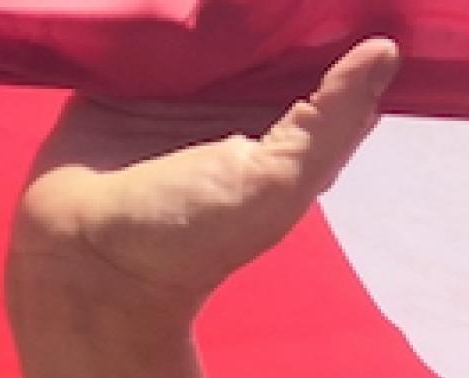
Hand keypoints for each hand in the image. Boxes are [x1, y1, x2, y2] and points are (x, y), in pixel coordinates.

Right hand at [8, 39, 399, 322]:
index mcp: (290, 126)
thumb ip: (332, 119)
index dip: (341, 19)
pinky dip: (153, 2)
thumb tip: (385, 51)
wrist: (83, 260)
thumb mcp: (279, 180)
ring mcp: (182, 84)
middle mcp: (241, 100)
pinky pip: (145, 23)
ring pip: (210, 18)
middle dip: (278, 0)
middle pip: (270, 28)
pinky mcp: (126, 72)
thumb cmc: (192, 235)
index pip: (328, 57)